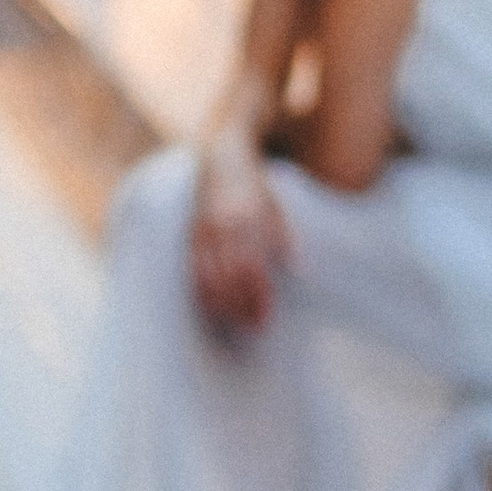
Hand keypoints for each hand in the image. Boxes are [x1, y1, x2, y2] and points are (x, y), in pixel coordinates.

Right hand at [188, 139, 290, 331]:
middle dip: (242, 306)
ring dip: (224, 305)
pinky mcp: (191, 237)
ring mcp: (203, 232)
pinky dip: (203, 294)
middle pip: (230, 277)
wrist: (220, 161)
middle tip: (256, 329)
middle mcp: (223, 226)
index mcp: (248, 219)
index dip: (258, 296)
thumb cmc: (256, 190)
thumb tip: (299, 272)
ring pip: (209, 278)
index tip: (267, 318)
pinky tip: (215, 310)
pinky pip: (194, 271)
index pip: (252, 267)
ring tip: (239, 324)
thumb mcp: (276, 208)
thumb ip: (285, 239)